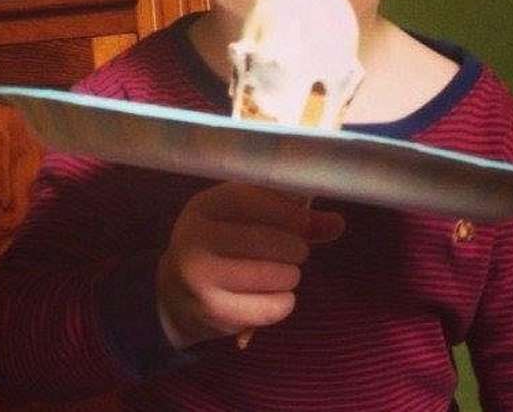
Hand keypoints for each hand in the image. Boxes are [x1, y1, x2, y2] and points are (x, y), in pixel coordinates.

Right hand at [156, 182, 344, 349]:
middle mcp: (195, 240)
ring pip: (271, 275)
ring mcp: (200, 279)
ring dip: (290, 275)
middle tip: (297, 251)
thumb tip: (336, 223)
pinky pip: (269, 308)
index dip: (285, 211)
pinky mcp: (213, 313)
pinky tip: (276, 295)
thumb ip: (290, 217)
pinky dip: (284, 302)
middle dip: (294, 247)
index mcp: (204, 207)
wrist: (176, 293)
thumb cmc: (222, 244)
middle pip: (263, 240)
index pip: (247, 200)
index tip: (306, 221)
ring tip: (285, 273)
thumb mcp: (245, 219)